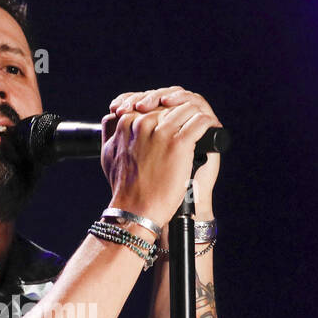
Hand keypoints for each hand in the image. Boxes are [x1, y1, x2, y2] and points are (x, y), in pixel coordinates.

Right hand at [101, 86, 222, 227]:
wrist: (135, 211)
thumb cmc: (123, 188)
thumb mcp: (108, 154)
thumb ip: (111, 132)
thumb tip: (115, 118)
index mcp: (126, 124)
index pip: (149, 106)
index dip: (161, 111)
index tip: (170, 121)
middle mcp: (142, 124)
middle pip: (167, 106)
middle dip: (178, 111)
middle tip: (187, 122)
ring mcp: (161, 132)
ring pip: (185, 109)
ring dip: (195, 115)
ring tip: (200, 124)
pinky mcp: (179, 143)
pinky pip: (199, 122)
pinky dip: (207, 123)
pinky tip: (209, 128)